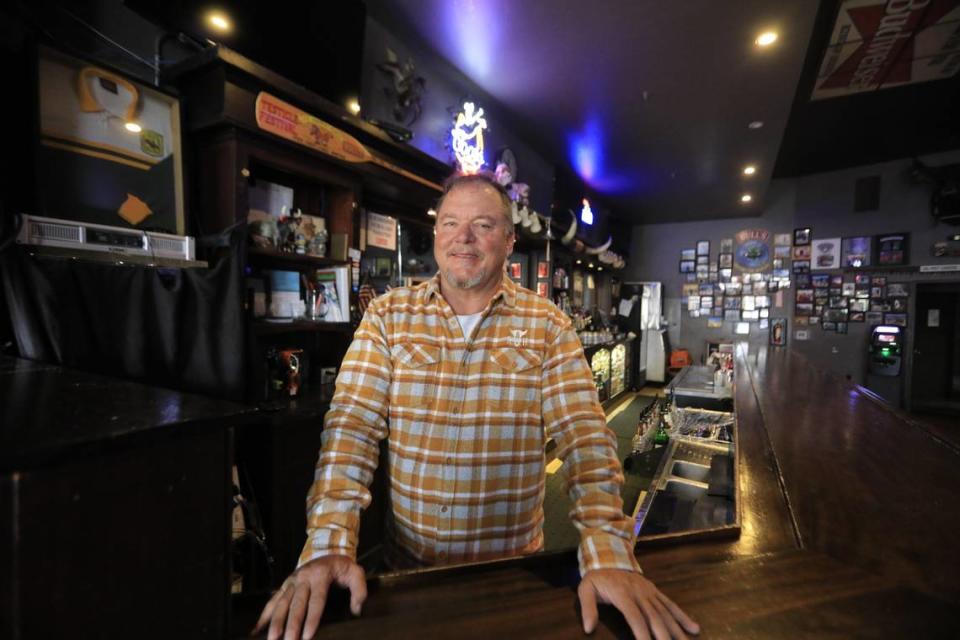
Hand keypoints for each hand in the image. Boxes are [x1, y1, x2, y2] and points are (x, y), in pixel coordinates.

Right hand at [253, 555, 366, 639]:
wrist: (326, 550)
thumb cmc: (341, 566)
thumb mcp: (355, 573)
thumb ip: (359, 590)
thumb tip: (357, 610)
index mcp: (320, 576)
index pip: (316, 601)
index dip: (311, 619)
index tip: (307, 636)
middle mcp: (303, 578)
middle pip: (296, 605)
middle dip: (292, 625)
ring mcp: (291, 582)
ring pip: (281, 603)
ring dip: (275, 622)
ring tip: (272, 639)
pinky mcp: (285, 585)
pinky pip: (272, 601)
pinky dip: (264, 615)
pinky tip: (256, 629)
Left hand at [577, 569, 699, 639]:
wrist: (609, 556)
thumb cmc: (597, 578)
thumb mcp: (585, 589)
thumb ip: (587, 608)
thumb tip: (589, 628)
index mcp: (622, 594)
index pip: (635, 617)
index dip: (642, 633)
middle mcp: (640, 593)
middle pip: (655, 618)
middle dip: (664, 636)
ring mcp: (650, 592)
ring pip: (666, 613)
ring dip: (677, 630)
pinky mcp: (655, 591)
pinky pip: (671, 605)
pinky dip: (683, 617)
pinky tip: (694, 629)